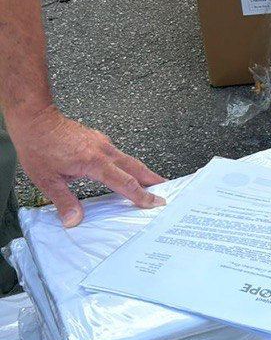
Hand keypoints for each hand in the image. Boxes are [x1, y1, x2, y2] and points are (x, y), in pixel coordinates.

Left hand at [8, 105, 165, 227]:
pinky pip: (118, 154)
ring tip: (151, 181)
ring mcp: (102, 143)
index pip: (125, 182)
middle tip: (166, 190)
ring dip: (142, 171)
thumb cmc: (39, 145)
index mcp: (95, 163)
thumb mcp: (47, 179)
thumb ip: (64, 201)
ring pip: (128, 159)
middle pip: (136, 167)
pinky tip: (123, 169)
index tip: (155, 202)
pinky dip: (127, 164)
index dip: (141, 195)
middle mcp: (103, 151)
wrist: (35, 119)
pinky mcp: (97, 139)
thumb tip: (74, 220)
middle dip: (153, 180)